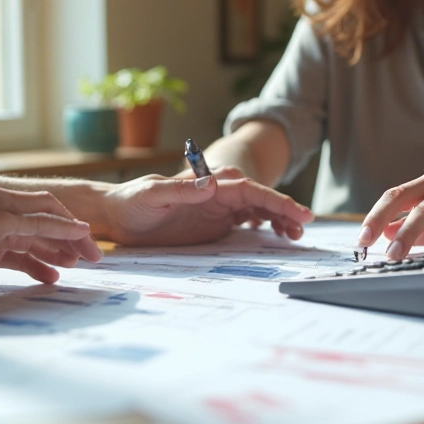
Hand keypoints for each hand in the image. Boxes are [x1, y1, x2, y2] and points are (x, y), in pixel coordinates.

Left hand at [100, 167, 314, 245]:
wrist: (117, 215)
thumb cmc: (131, 200)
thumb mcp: (152, 193)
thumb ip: (181, 189)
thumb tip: (212, 185)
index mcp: (208, 184)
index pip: (249, 189)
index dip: (275, 200)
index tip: (296, 210)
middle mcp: (218, 195)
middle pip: (261, 200)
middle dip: (285, 210)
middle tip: (306, 224)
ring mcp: (219, 211)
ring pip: (258, 212)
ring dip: (279, 220)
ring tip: (297, 235)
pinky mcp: (215, 226)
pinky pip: (247, 226)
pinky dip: (266, 230)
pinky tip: (279, 239)